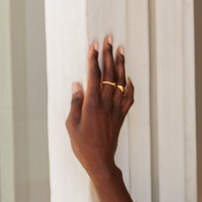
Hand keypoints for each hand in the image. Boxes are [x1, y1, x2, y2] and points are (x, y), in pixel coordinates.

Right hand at [66, 36, 134, 181]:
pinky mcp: (121, 117)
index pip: (94, 75)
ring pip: (121, 82)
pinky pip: (129, 98)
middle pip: (109, 74)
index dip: (94, 58)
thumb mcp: (71, 124)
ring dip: (121, 65)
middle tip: (109, 39)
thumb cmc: (83, 145)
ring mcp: (116, 110)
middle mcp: (106, 104)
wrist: (100, 162)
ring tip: (121, 50)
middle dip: (109, 54)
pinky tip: (128, 77)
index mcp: (92, 104)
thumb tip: (78, 84)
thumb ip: (75, 102)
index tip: (94, 44)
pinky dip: (130, 86)